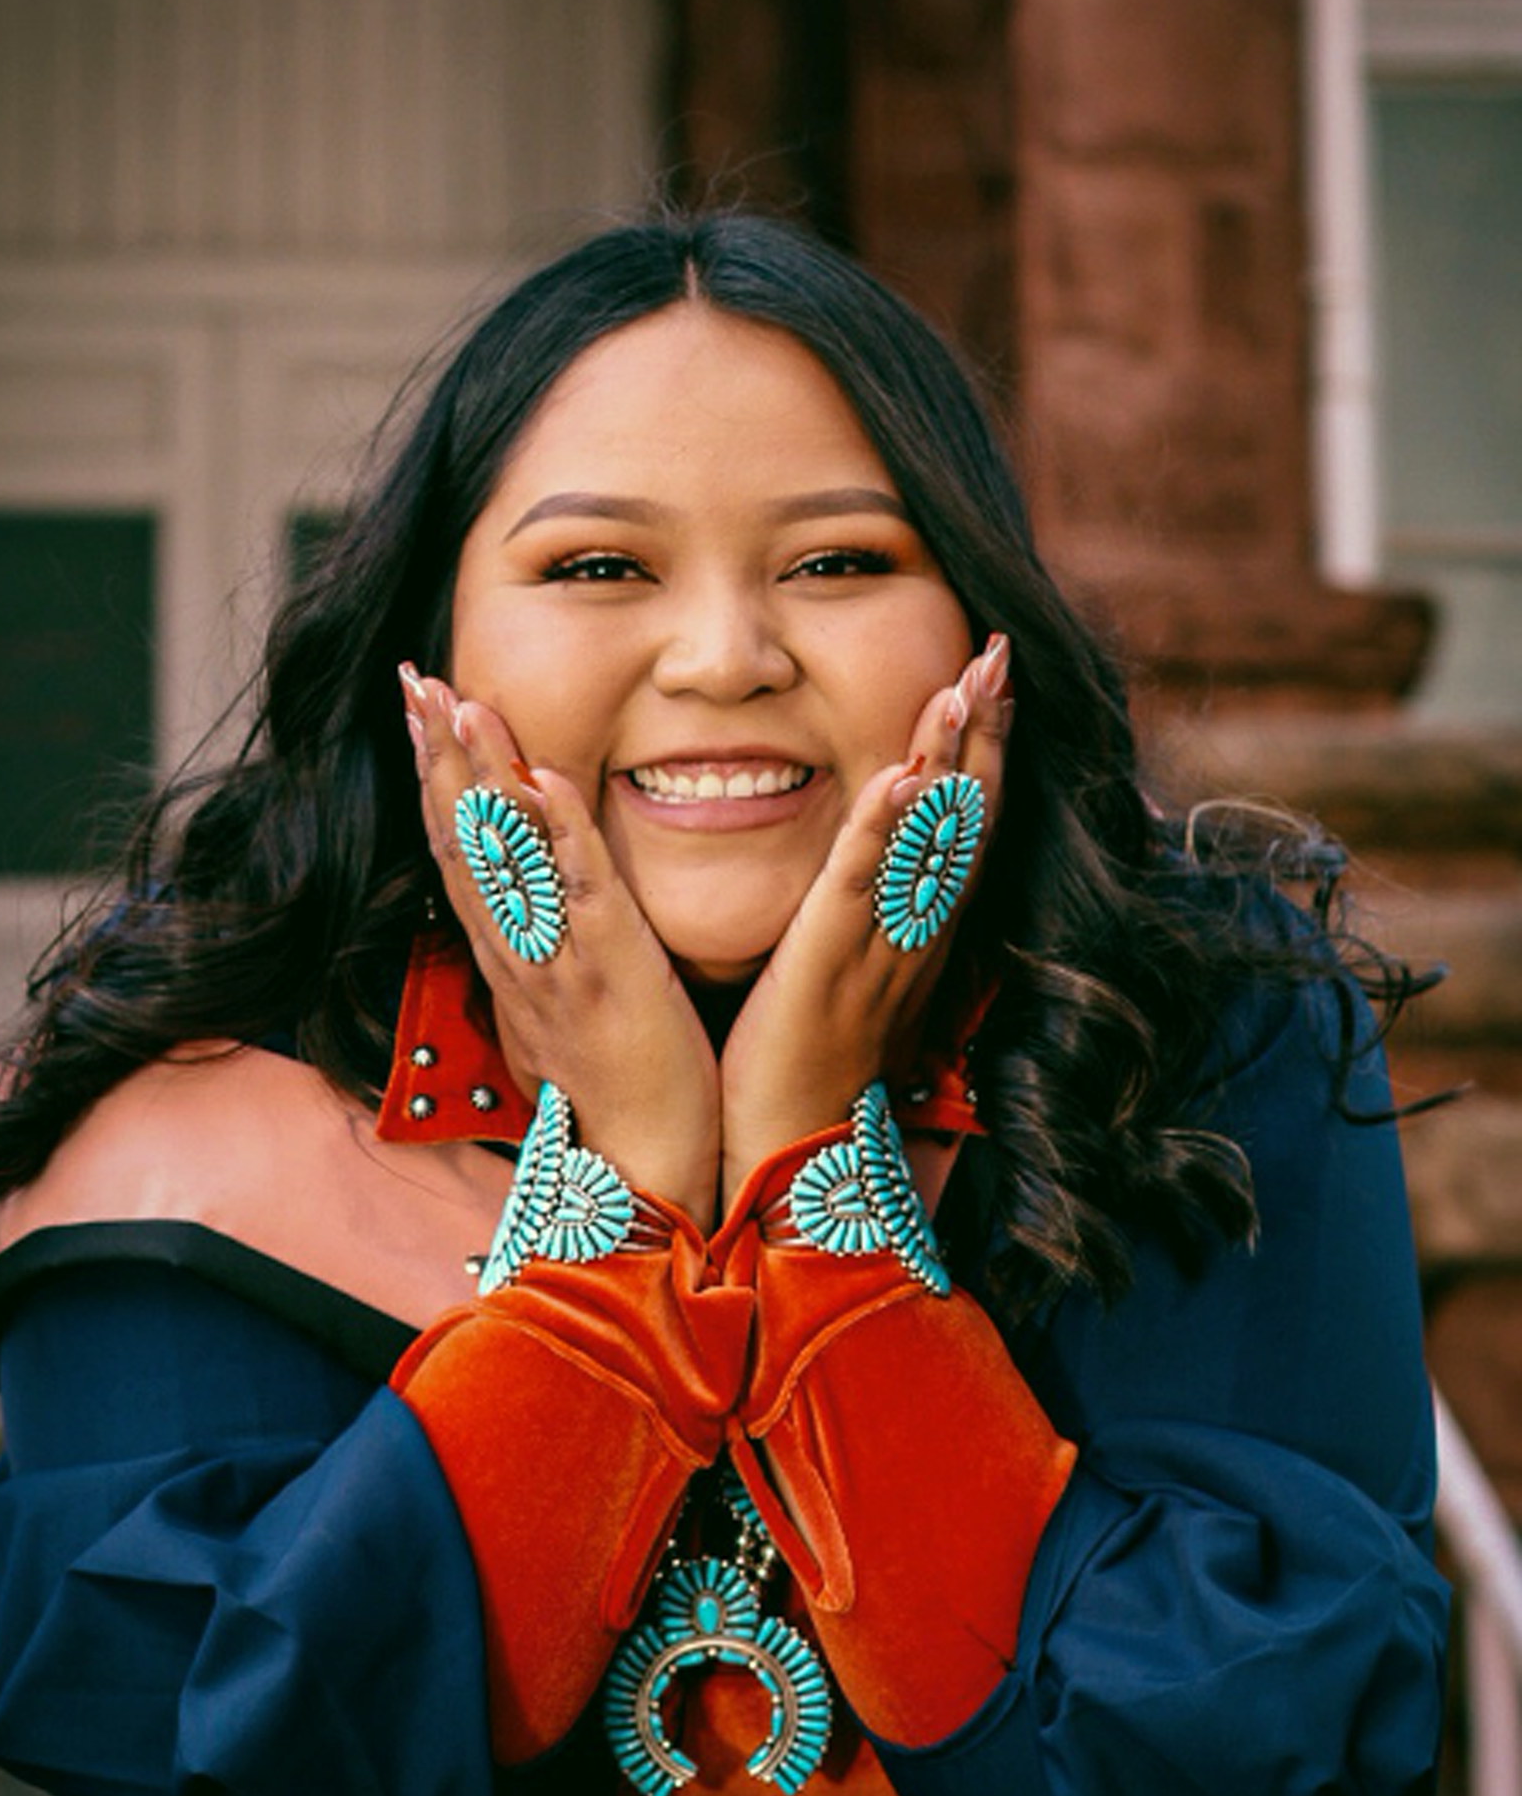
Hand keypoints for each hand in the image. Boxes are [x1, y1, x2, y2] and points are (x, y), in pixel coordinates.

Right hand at [402, 668, 720, 1225]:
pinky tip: (548, 777)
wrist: (641, 1169)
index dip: (433, 776)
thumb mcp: (557, 1007)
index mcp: (508, 956)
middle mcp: (517, 952)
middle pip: (461, 839)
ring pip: (505, 856)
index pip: (457, 851)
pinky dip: (564, 831)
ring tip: (460, 702)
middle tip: (411, 677)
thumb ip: (538, 947)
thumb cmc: (613, 1087)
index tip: (416, 707)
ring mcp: (558, 961)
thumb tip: (523, 900)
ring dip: (480, 775)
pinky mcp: (612, 974)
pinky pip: (582, 891)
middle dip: (435, 754)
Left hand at [717, 634, 1011, 1202]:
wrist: (795, 1147)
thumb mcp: (854, 962)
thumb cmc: (811, 1053)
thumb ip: (870, 902)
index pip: (964, 819)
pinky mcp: (830, 967)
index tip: (992, 668)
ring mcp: (881, 947)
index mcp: (921, 924)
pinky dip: (881, 832)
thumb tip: (883, 842)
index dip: (983, 743)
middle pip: (965, 815)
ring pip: (928, 842)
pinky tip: (898, 779)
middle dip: (985, 729)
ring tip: (963, 685)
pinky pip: (861, 889)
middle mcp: (917, 929)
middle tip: (1000, 647)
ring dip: (950, 761)